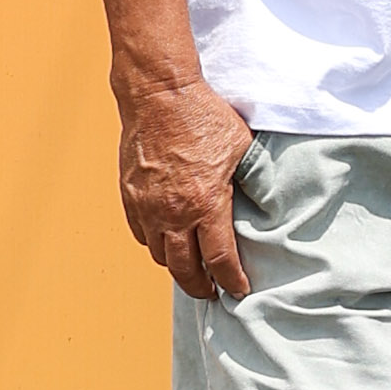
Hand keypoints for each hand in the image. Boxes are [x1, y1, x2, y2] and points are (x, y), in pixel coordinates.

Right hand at [118, 81, 257, 300]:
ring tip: (191, 270)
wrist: (159, 95)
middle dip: (200, 287)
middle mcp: (172, 212)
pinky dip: (155, 244)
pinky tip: (168, 242)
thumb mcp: (242, 150)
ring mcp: (147, 206)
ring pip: (159, 255)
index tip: (239, 291)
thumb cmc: (204, 117)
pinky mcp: (130, 196)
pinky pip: (141, 234)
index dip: (231, 280)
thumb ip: (248, 182)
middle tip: (212, 293)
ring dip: (176, 267)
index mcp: (206, 203)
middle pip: (184, 269)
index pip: (219, 259)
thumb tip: (261, 204)